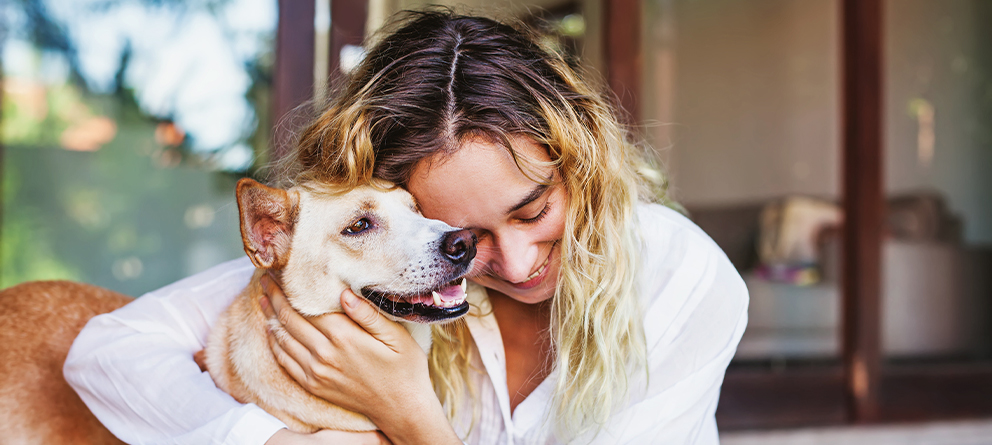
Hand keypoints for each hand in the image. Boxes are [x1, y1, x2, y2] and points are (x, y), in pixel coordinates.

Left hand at [259, 275, 460, 444]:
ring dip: (270, 318)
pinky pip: (285, 362)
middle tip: (265, 280)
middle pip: (290, 320)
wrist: (401, 408)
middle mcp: (325, 354)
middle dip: (275, 298)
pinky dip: (275, 343)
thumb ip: (369, 314)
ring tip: (263, 299)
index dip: (290, 289)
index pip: (307, 307)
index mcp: (345, 337)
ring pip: (283, 339)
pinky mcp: (314, 385)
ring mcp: (316, 372)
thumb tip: (344, 292)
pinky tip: (272, 331)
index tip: (280, 272)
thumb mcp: (397, 337)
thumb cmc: (404, 369)